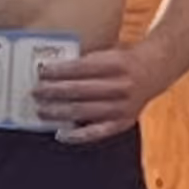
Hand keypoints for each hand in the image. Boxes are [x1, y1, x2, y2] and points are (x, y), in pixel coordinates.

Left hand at [32, 37, 163, 145]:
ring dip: (59, 112)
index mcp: (117, 63)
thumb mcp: (108, 52)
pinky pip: (96, 133)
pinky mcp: (122, 123)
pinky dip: (77, 136)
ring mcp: (122, 107)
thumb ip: (85, 62)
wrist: (153, 72)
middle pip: (80, 91)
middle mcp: (121, 86)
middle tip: (36, 92)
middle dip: (54, 92)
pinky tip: (60, 134)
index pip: (81, 68)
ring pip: (84, 112)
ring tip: (41, 110)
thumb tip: (52, 72)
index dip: (59, 71)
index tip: (42, 72)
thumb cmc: (122, 61)